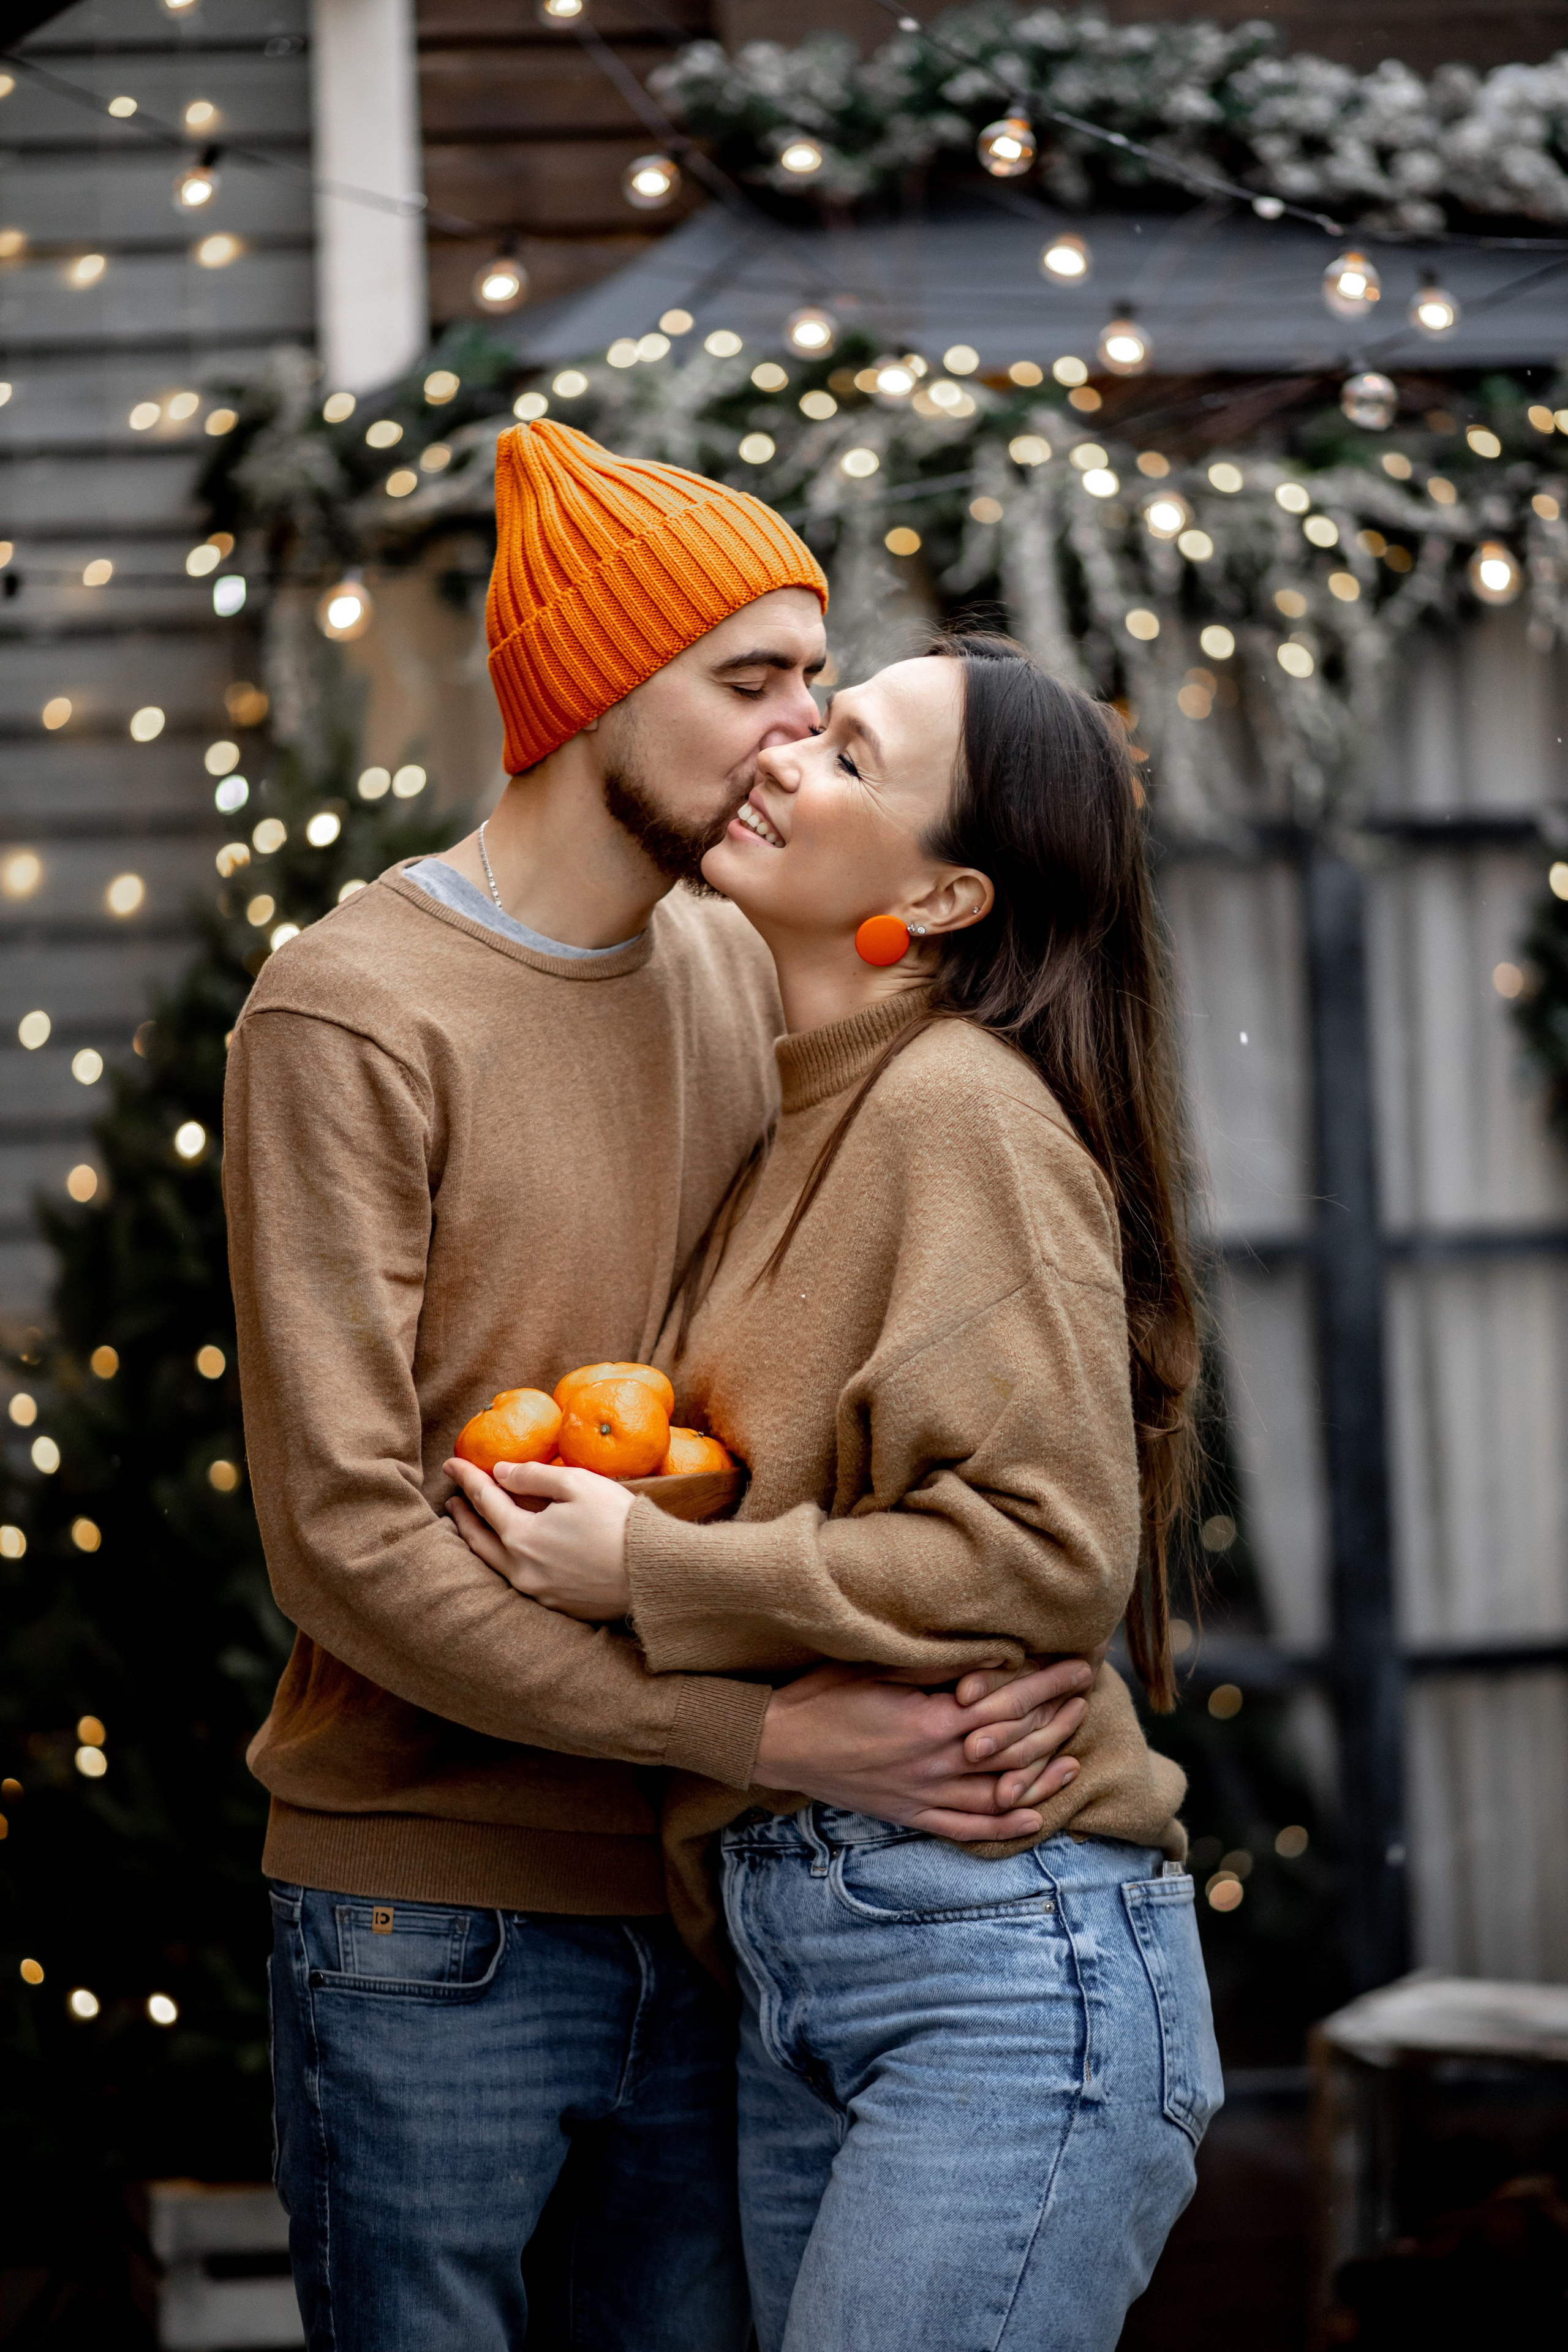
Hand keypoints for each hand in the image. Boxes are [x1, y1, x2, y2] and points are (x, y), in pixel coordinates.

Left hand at [442, 1457, 632, 1619]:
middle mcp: (521, 1569)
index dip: (467, 1478)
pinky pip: (515, 1580)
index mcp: (522, 1537)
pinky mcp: (555, 1606)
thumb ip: (532, 1477)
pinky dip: (500, 1561)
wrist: (654, 1574)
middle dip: (462, 1515)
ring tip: (468, 1525)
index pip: (484, 1500)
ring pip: (492, 1564)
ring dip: (476, 1540)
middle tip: (452, 1498)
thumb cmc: (618, 1523)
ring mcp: (537, 1592)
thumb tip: (500, 1473)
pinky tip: (506, 1554)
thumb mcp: (577, 1485)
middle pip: (478, 1538)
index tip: (451, 1462)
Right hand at [753, 1656, 1093, 1843]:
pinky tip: (1035, 1814)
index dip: (1049, 1684)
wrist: (777, 1744)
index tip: (1080, 1666)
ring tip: (1074, 1751)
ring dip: (1042, 1772)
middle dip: (1055, 1720)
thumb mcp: (877, 1666)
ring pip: (1000, 1791)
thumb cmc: (823, 1695)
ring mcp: (924, 1796)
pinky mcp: (910, 1815)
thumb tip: (994, 1655)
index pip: (1008, 1704)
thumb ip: (937, 1665)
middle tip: (1085, 1697)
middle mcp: (935, 1766)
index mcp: (930, 1723)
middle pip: (1014, 1748)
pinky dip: (1005, 1825)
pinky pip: (967, 1828)